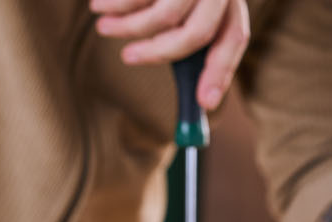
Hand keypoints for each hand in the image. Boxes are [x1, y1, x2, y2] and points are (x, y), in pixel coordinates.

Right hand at [91, 0, 249, 110]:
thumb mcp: (184, 6)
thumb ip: (185, 44)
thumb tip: (195, 101)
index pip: (233, 38)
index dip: (220, 72)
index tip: (203, 102)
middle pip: (196, 33)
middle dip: (157, 53)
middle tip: (126, 58)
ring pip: (164, 15)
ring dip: (127, 26)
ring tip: (102, 25)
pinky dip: (115, 4)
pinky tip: (99, 5)